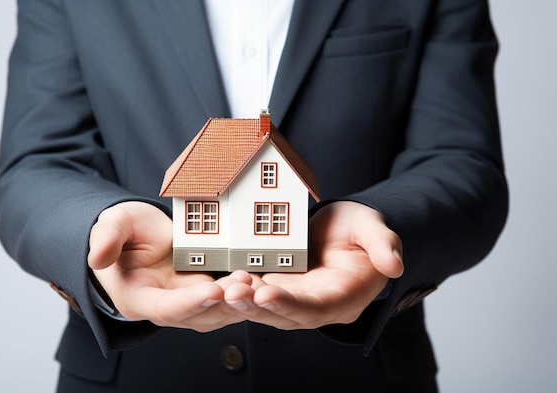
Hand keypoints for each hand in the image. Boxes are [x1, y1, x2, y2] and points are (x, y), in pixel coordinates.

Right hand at [88, 201, 247, 331]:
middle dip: (223, 303)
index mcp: (138, 299)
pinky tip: (258, 278)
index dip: (189, 303)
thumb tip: (96, 259)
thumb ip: (106, 239)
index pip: (165, 309)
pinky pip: (226, 300)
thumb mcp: (113, 225)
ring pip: (216, 313)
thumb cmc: (125, 230)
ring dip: (237, 301)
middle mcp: (164, 308)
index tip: (213, 290)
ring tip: (254, 279)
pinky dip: (241, 293)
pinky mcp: (204, 293)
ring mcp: (187, 303)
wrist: (141, 232)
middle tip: (244, 283)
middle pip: (197, 316)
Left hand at [223, 201, 403, 329]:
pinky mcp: (279, 287)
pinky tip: (223, 279)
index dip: (291, 305)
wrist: (344, 229)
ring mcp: (295, 298)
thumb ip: (383, 244)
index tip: (267, 295)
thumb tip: (395, 264)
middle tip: (231, 294)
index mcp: (343, 297)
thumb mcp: (374, 228)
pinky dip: (241, 288)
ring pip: (266, 308)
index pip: (317, 308)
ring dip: (244, 301)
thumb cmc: (360, 230)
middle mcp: (317, 305)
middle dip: (257, 307)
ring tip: (223, 288)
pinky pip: (257, 292)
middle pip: (285, 314)